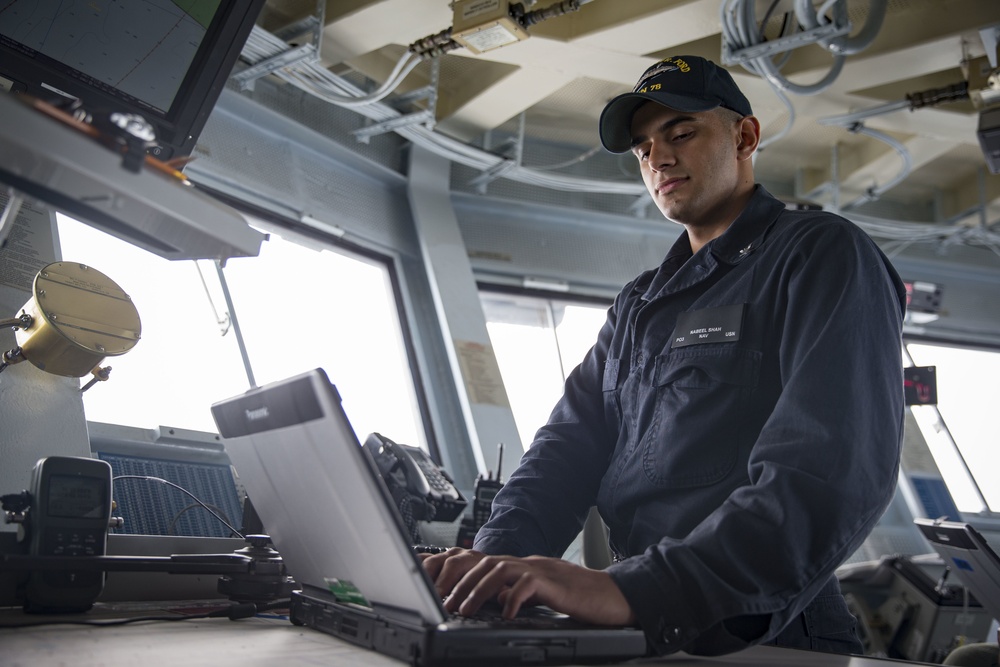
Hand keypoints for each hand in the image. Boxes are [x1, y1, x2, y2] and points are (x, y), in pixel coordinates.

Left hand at [421, 548, 634, 625]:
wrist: (613, 596)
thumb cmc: (580, 598)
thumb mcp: (541, 596)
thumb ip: (518, 593)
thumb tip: (494, 600)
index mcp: (523, 567)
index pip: (484, 562)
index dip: (459, 573)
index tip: (440, 590)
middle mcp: (528, 564)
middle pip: (486, 562)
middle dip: (461, 581)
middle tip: (445, 602)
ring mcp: (541, 570)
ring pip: (501, 569)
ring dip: (478, 589)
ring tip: (464, 609)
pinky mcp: (555, 583)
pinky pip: (528, 584)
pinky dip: (513, 598)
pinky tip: (505, 614)